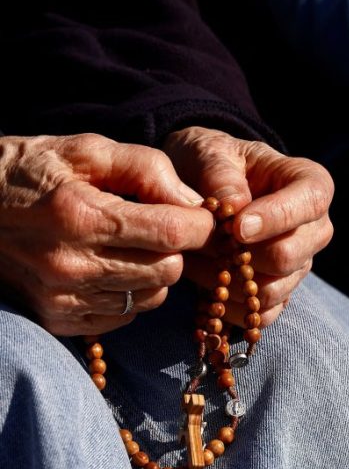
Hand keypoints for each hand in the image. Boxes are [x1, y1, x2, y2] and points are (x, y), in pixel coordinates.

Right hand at [0, 134, 212, 334]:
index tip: (202, 215)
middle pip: (169, 270)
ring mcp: (62, 298)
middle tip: (162, 227)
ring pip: (151, 297)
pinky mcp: (57, 319)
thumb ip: (146, 168)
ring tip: (131, 245)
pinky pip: (124, 316)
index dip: (199, 225)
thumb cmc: (27, 171)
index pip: (171, 234)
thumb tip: (194, 202)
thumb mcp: (84, 149)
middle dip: (177, 248)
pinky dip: (129, 294)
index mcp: (81, 215)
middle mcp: (71, 264)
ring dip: (155, 272)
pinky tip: (109, 267)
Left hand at [163, 127, 333, 326]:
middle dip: (241, 256)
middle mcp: (314, 228)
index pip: (311, 201)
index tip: (237, 227)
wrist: (198, 188)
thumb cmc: (210, 163)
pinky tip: (207, 286)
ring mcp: (300, 264)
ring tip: (196, 260)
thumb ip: (220, 174)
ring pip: (272, 290)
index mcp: (310, 184)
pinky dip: (230, 307)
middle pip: (290, 255)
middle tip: (203, 243)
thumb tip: (236, 206)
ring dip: (227, 282)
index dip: (277, 218)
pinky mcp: (281, 293)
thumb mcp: (209, 152)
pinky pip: (262, 315)